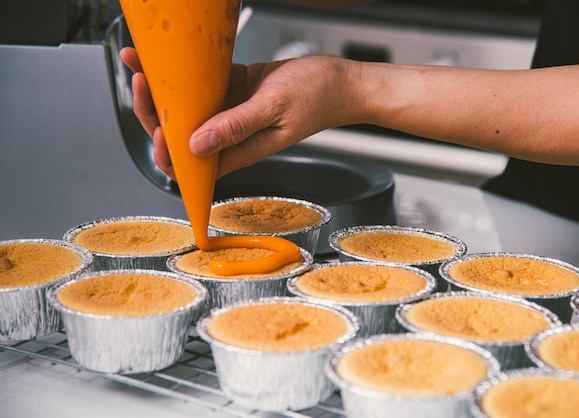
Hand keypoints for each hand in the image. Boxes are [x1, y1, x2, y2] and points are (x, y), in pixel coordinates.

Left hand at [120, 47, 362, 178]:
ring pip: (186, 110)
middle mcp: (229, 136)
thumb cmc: (318, 98)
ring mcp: (230, 113)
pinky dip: (183, 73)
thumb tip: (196, 146)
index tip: (160, 126)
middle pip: (179, 136)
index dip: (168, 153)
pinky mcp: (234, 92)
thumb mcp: (275, 109)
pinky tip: (170, 57)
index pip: (192, 166)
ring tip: (142, 62)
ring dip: (162, 89)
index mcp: (239, 150)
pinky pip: (201, 87)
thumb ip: (237, 128)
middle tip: (143, 81)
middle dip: (153, 112)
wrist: (340, 82)